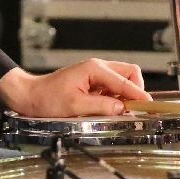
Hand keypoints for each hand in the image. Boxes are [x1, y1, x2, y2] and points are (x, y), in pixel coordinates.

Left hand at [0, 59, 150, 117]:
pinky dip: (115, 98)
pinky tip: (108, 108)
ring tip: (118, 111)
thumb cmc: (47, 98)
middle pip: (129, 74)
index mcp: (94, 69)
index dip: (139, 94)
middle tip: (134, 109)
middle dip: (135, 90)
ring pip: (122, 80)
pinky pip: (112, 88)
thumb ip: (101, 106)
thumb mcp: (75, 106)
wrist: (30, 96)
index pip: (125, 81)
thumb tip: (122, 108)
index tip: (149, 106)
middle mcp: (97, 67)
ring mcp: (95, 74)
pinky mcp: (92, 82)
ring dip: (125, 95)